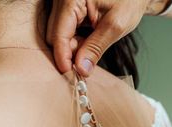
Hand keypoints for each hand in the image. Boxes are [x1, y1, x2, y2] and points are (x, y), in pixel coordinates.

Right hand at [46, 0, 164, 75]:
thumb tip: (81, 69)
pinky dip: (75, 39)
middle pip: (54, 35)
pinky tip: (89, 39)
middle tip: (86, 63)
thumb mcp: (116, 25)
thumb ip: (96, 48)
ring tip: (93, 45)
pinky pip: (64, 29)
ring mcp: (62, 2)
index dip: (63, 57)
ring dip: (73, 46)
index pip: (58, 34)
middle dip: (69, 52)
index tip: (71, 75)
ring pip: (58, 34)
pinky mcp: (66, 7)